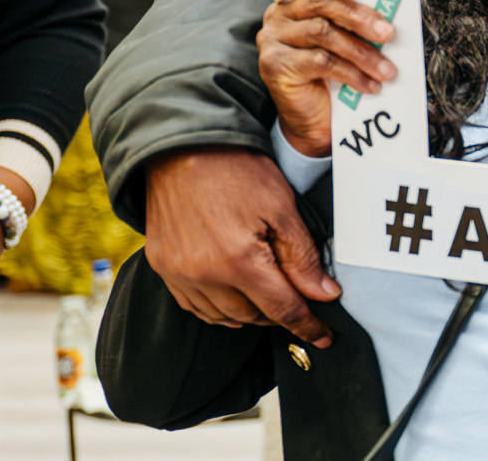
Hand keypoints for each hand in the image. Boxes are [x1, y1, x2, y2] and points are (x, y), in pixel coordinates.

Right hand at [143, 147, 340, 347]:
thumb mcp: (282, 207)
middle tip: (302, 302)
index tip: (324, 338)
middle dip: (281, 314)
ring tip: (271, 298)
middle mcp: (203, 276)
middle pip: (253, 316)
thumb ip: (303, 257)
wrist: (181, 148)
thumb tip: (325, 295)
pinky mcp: (162, 268)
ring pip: (223, 317)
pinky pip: (194, 306)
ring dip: (251, 314)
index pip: (281, 309)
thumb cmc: (238, 170)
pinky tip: (235, 296)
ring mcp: (178, 274)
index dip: (306, 325)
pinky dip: (219, 309)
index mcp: (238, 262)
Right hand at [259, 0, 395, 157]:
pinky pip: (320, 62)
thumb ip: (354, 19)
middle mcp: (280, 13)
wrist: (313, 116)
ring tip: (386, 69)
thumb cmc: (333, 70)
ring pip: (324, 33)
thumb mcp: (344, 38)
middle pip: (321, 2)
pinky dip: (351, 73)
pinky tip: (369, 84)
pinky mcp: (274, 64)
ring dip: (362, 52)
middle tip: (388, 32)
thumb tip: (389, 11)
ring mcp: (273, 38)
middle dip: (360, 16)